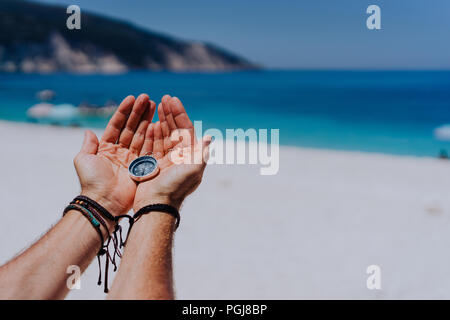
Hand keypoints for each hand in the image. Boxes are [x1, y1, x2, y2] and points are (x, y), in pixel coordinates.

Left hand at [74, 94, 155, 219]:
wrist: (104, 202)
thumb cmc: (92, 181)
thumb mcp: (83, 160)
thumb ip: (88, 145)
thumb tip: (88, 131)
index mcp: (105, 148)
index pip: (116, 125)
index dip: (123, 111)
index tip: (132, 98)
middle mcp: (119, 151)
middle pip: (130, 127)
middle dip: (138, 112)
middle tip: (148, 98)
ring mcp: (131, 158)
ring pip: (140, 134)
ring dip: (147, 119)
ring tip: (154, 105)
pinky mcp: (141, 166)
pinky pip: (147, 148)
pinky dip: (152, 136)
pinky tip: (157, 123)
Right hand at [133, 95, 210, 210]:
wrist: (157, 206)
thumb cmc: (176, 188)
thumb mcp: (193, 170)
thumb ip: (201, 153)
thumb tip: (211, 137)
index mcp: (189, 155)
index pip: (185, 129)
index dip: (180, 114)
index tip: (173, 100)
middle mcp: (179, 156)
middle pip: (174, 129)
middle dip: (170, 113)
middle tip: (164, 98)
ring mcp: (166, 160)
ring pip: (163, 135)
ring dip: (160, 120)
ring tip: (155, 105)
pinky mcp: (153, 165)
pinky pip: (152, 145)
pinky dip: (151, 134)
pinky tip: (149, 123)